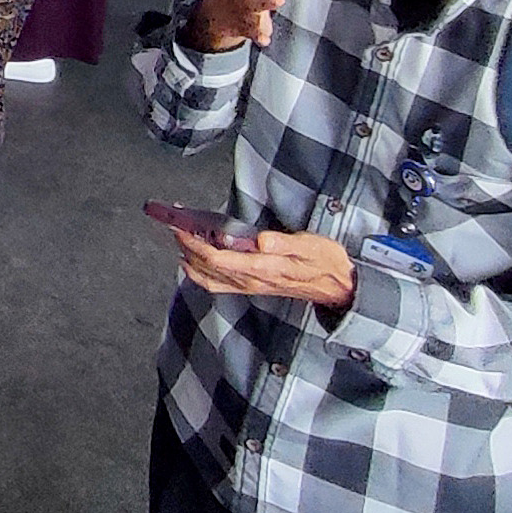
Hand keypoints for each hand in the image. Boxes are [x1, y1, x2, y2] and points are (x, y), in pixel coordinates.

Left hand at [174, 227, 354, 309]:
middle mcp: (253, 280)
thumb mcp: (311, 246)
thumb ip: (284, 244)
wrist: (338, 286)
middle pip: (208, 268)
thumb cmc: (325, 262)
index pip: (218, 258)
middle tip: (173, 225)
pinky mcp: (253, 287)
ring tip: (180, 239)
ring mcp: (251, 286)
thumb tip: (260, 240)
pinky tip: (193, 264)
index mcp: (263, 268)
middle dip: (187, 246)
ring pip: (210, 278)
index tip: (181, 226)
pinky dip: (201, 274)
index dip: (195, 243)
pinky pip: (219, 285)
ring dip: (190, 259)